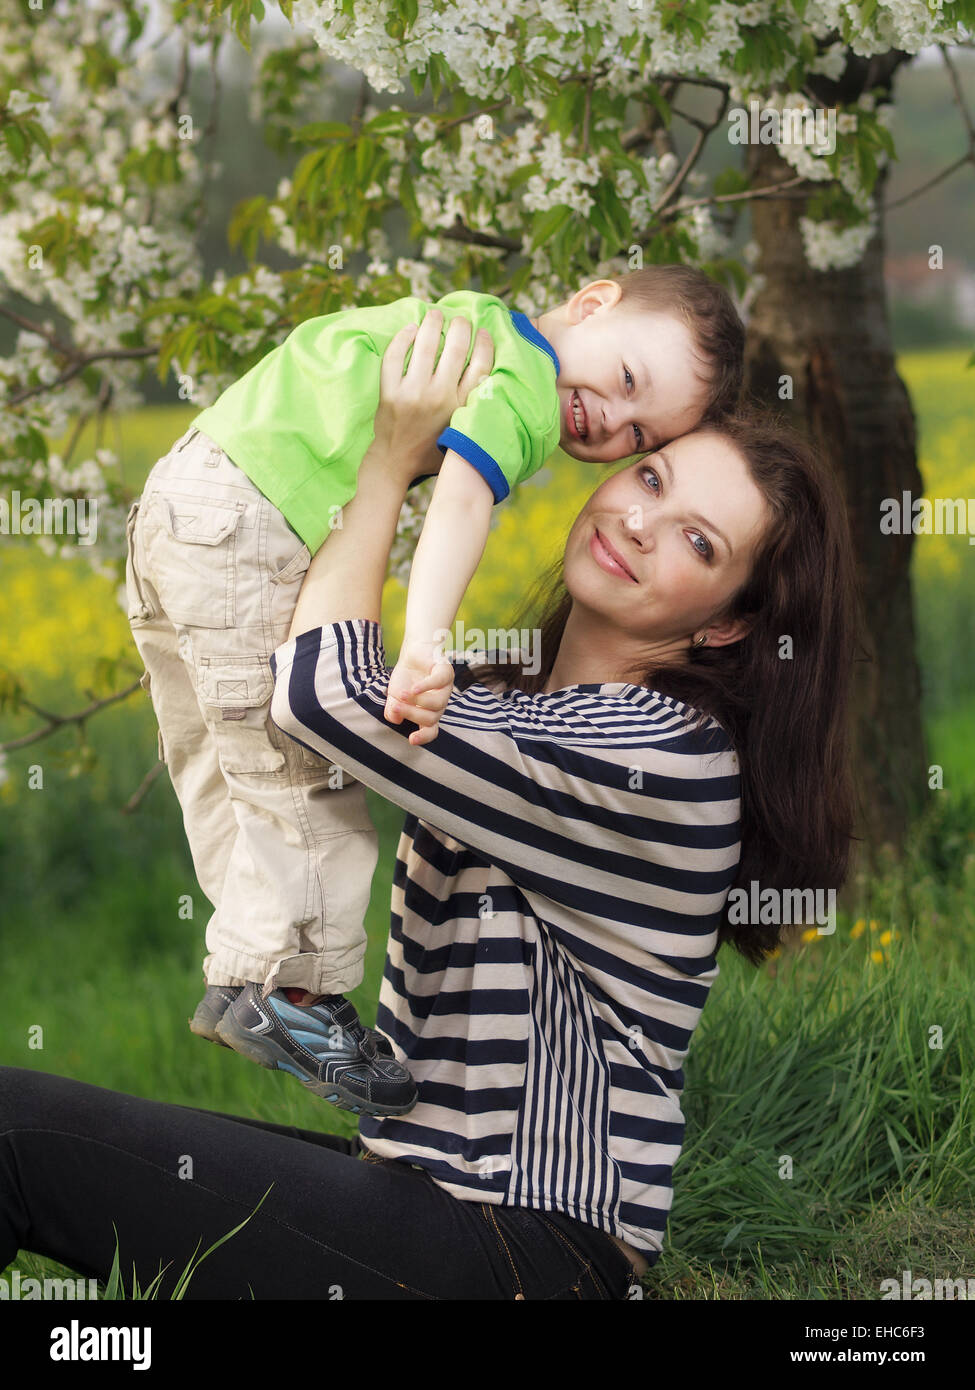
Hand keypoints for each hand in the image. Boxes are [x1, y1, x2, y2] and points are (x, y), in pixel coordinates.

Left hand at [371, 310, 494, 488]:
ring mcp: (412, 393)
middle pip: (455, 350)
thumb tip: (487, 376)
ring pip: (425, 346)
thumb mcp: (462, 431)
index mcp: (460, 408)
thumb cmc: (433, 449)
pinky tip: (411, 329)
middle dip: (460, 327)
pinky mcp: (389, 392)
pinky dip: (403, 338)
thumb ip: (474, 407)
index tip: (484, 332)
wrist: (396, 463)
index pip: (480, 366)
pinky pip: (394, 357)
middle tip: (461, 320)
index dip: (484, 344)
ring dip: (432, 324)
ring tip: (435, 314)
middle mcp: (439, 398)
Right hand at [384, 638, 454, 746]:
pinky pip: (439, 682)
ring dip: (417, 702)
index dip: (424, 737)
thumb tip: (396, 720)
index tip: (411, 739)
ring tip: (401, 695)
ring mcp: (445, 689)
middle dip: (411, 714)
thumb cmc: (406, 678)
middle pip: (431, 718)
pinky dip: (426, 687)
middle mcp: (440, 704)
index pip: (432, 730)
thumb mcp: (394, 697)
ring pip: (437, 704)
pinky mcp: (445, 672)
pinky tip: (413, 689)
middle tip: (396, 706)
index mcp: (429, 712)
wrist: (412, 653)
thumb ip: (393, 710)